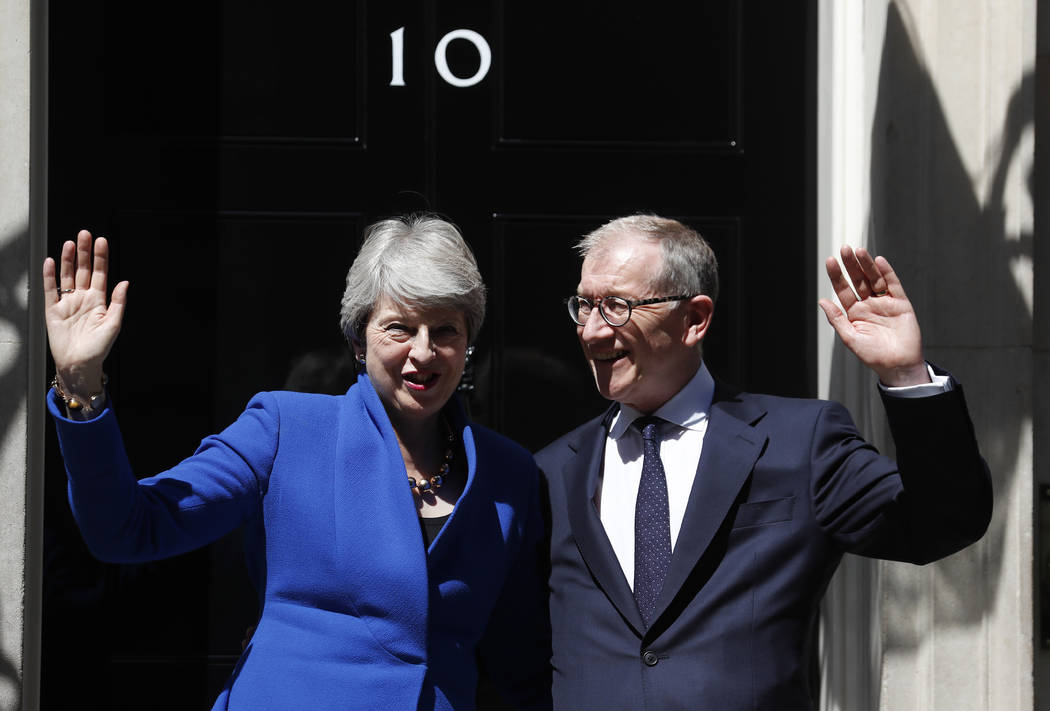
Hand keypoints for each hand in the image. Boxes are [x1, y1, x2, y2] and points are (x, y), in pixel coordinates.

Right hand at [43, 230, 128, 395]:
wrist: (79, 365)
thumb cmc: (99, 348)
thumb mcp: (114, 324)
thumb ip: (119, 302)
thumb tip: (125, 283)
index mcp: (99, 301)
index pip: (99, 274)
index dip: (100, 258)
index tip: (102, 241)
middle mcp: (83, 299)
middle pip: (82, 270)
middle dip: (84, 253)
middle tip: (85, 234)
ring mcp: (67, 303)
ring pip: (67, 276)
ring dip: (68, 260)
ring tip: (70, 243)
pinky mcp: (52, 310)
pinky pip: (50, 290)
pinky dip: (50, 276)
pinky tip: (52, 262)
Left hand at [818, 246, 928, 386]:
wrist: (898, 366)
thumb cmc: (873, 355)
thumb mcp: (850, 338)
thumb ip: (837, 319)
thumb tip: (822, 301)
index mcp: (854, 312)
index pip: (843, 289)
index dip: (837, 275)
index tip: (830, 261)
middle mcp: (868, 305)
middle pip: (858, 280)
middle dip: (851, 265)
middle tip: (844, 249)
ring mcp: (884, 303)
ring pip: (874, 279)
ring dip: (867, 265)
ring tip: (859, 251)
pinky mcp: (900, 304)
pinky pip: (893, 285)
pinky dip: (887, 273)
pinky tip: (879, 262)